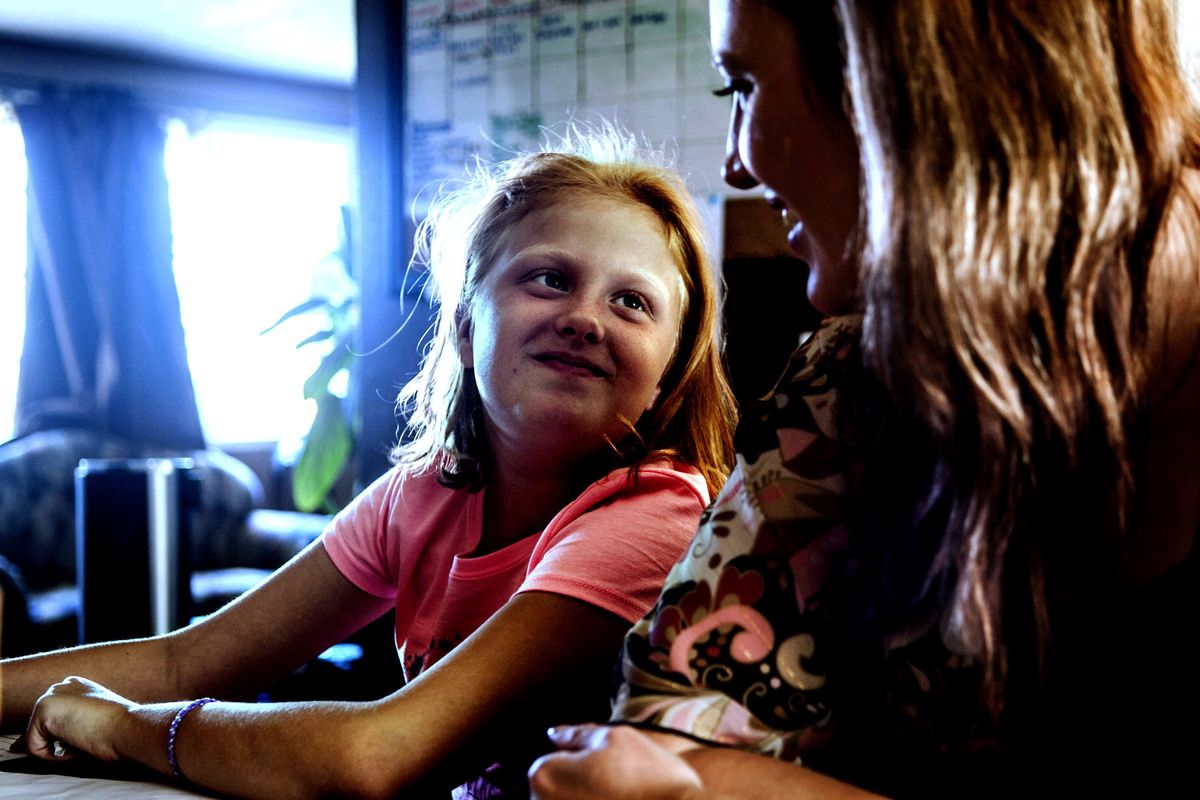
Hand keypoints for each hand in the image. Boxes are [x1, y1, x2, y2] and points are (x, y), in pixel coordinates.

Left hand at [20, 675, 135, 762]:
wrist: (127, 728)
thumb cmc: (120, 730)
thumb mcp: (97, 719)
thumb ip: (76, 721)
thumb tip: (53, 741)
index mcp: (76, 686)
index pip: (55, 718)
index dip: (68, 735)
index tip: (89, 738)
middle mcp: (61, 686)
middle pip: (43, 728)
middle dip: (60, 741)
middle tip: (87, 740)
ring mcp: (51, 695)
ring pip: (39, 738)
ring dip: (59, 749)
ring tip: (84, 741)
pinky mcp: (43, 708)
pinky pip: (34, 747)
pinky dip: (52, 757)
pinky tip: (75, 746)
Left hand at [528, 723, 707, 799]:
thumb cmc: (647, 777)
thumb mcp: (614, 737)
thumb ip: (578, 734)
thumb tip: (554, 734)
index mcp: (544, 776)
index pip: (556, 758)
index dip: (587, 756)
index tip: (613, 765)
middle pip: (561, 786)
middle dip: (584, 782)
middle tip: (623, 784)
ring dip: (593, 798)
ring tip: (627, 798)